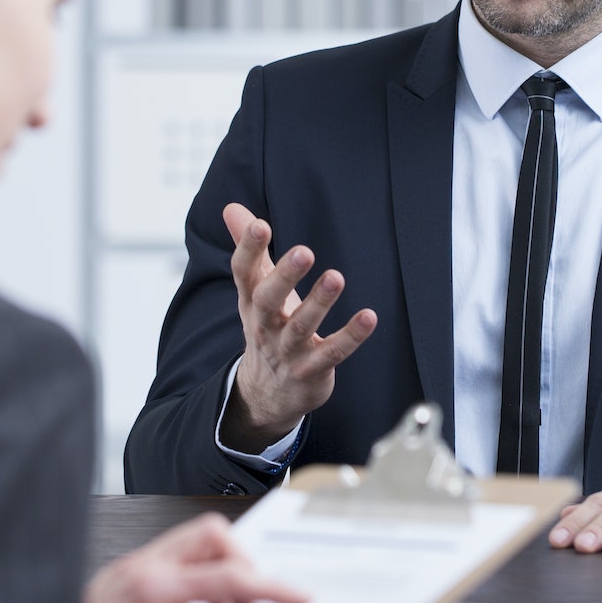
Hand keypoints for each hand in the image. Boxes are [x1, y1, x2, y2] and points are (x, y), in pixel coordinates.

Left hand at [80, 513, 308, 602]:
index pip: (225, 577)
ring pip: (198, 544)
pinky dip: (204, 580)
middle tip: (257, 602)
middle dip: (244, 562)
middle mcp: (143, 567)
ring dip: (225, 571)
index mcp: (149, 588)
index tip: (297, 596)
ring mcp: (137, 567)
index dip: (269, 587)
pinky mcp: (132, 576)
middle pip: (212, 536)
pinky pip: (182, 561)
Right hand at [219, 202, 376, 451]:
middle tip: (304, 251)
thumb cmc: (268, 328)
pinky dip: (350, 336)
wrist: (268, 394)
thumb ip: (251, 250)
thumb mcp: (255, 291)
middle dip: (284, 276)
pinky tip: (369, 317)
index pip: (243, 273)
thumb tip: (232, 208)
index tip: (261, 225)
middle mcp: (265, 325)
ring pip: (301, 328)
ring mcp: (287, 351)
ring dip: (319, 303)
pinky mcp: (312, 370)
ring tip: (336, 277)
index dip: (249, 249)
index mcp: (251, 301)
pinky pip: (332, 353)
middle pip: (268, 300)